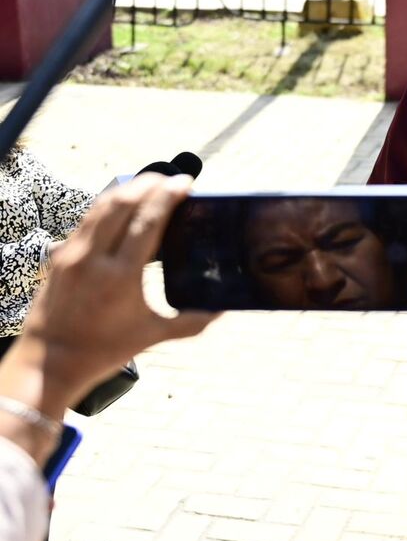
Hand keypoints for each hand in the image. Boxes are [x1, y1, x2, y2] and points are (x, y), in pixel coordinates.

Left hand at [4, 174, 219, 414]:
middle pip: (121, 203)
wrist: (50, 361)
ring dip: (126, 189)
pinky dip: (108, 207)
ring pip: (100, 207)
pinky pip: (87, 221)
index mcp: (120, 276)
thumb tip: (222, 310)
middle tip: (170, 179)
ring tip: (149, 184)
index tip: (185, 182)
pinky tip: (122, 206)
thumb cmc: (103, 350)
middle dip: (147, 183)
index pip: (146, 221)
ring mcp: (71, 254)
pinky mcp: (59, 255)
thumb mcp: (152, 336)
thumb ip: (190, 322)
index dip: (167, 196)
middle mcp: (93, 258)